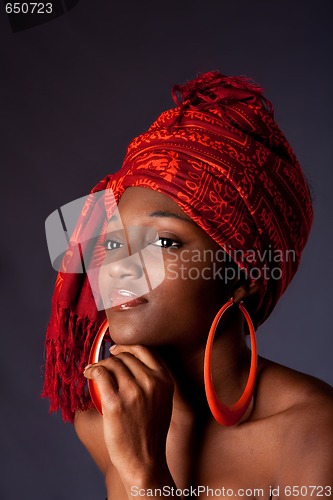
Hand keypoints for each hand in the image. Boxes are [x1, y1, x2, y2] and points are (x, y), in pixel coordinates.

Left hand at [83, 344, 174, 487]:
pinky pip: (100, 375)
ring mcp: (133, 392)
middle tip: (101, 365)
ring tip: (92, 371)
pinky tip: (88, 374)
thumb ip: (154, 380)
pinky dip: (92, 370)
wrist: (146, 461)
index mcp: (164, 380)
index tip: (115, 349)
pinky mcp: (115, 403)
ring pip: (111, 364)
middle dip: (110, 359)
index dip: (126, 347)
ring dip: (99, 365)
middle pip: (125, 357)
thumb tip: (131, 362)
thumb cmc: (151, 432)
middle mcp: (151, 382)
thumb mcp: (163, 400)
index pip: (143, 350)